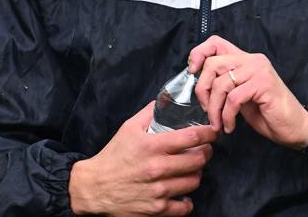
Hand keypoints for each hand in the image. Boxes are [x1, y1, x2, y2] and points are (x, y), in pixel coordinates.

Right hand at [69, 103, 217, 215]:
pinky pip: (184, 207)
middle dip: (205, 154)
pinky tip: (181, 194)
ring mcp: (158, 191)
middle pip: (198, 160)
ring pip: (194, 181)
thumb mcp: (128, 129)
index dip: (209, 133)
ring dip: (196, 175)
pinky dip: (186, 201)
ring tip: (190, 170)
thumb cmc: (112, 157)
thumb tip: (164, 101)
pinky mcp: (156, 210)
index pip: (192, 137)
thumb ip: (149, 114)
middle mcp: (157, 168)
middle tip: (203, 151)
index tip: (213, 132)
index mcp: (152, 146)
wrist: (93, 188)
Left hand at [188, 35, 307, 149]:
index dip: (198, 53)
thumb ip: (225, 84)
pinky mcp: (264, 85)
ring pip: (221, 84)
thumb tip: (198, 83)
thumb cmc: (267, 113)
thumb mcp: (240, 95)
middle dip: (203, 90)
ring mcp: (259, 71)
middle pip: (213, 63)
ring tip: (219, 124)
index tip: (192, 72)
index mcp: (246, 59)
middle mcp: (252, 60)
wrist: (294, 127)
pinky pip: (234, 98)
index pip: (215, 43)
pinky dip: (227, 116)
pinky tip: (230, 126)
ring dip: (215, 109)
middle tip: (207, 110)